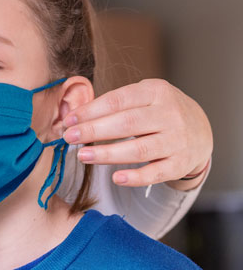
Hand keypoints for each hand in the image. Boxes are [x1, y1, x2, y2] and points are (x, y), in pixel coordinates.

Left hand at [62, 78, 212, 188]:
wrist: (200, 129)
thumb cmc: (158, 111)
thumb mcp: (142, 97)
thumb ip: (112, 105)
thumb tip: (72, 117)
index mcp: (156, 92)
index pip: (118, 101)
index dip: (91, 111)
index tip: (68, 121)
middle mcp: (169, 114)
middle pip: (126, 124)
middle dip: (94, 131)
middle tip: (69, 137)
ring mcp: (177, 140)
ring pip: (139, 149)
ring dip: (107, 154)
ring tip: (83, 156)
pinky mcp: (180, 163)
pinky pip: (156, 173)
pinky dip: (136, 177)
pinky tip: (115, 178)